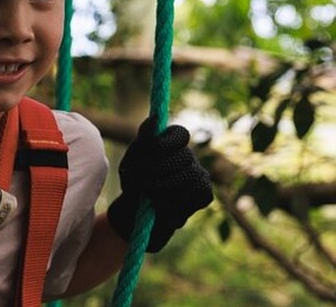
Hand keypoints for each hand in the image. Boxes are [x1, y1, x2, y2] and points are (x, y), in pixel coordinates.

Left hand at [107, 117, 212, 251]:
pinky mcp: (205, 193)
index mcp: (170, 143)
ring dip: (166, 188)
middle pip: (184, 156)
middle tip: (142, 183)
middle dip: (160, 170)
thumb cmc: (133, 183)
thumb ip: (143, 140)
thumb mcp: (131, 161)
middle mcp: (187, 155)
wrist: (136, 216)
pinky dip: (177, 201)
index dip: (168, 141)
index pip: (180, 133)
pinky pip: (197, 193)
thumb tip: (154, 119)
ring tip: (149, 196)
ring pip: (190, 176)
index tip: (152, 150)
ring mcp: (199, 174)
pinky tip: (164, 206)